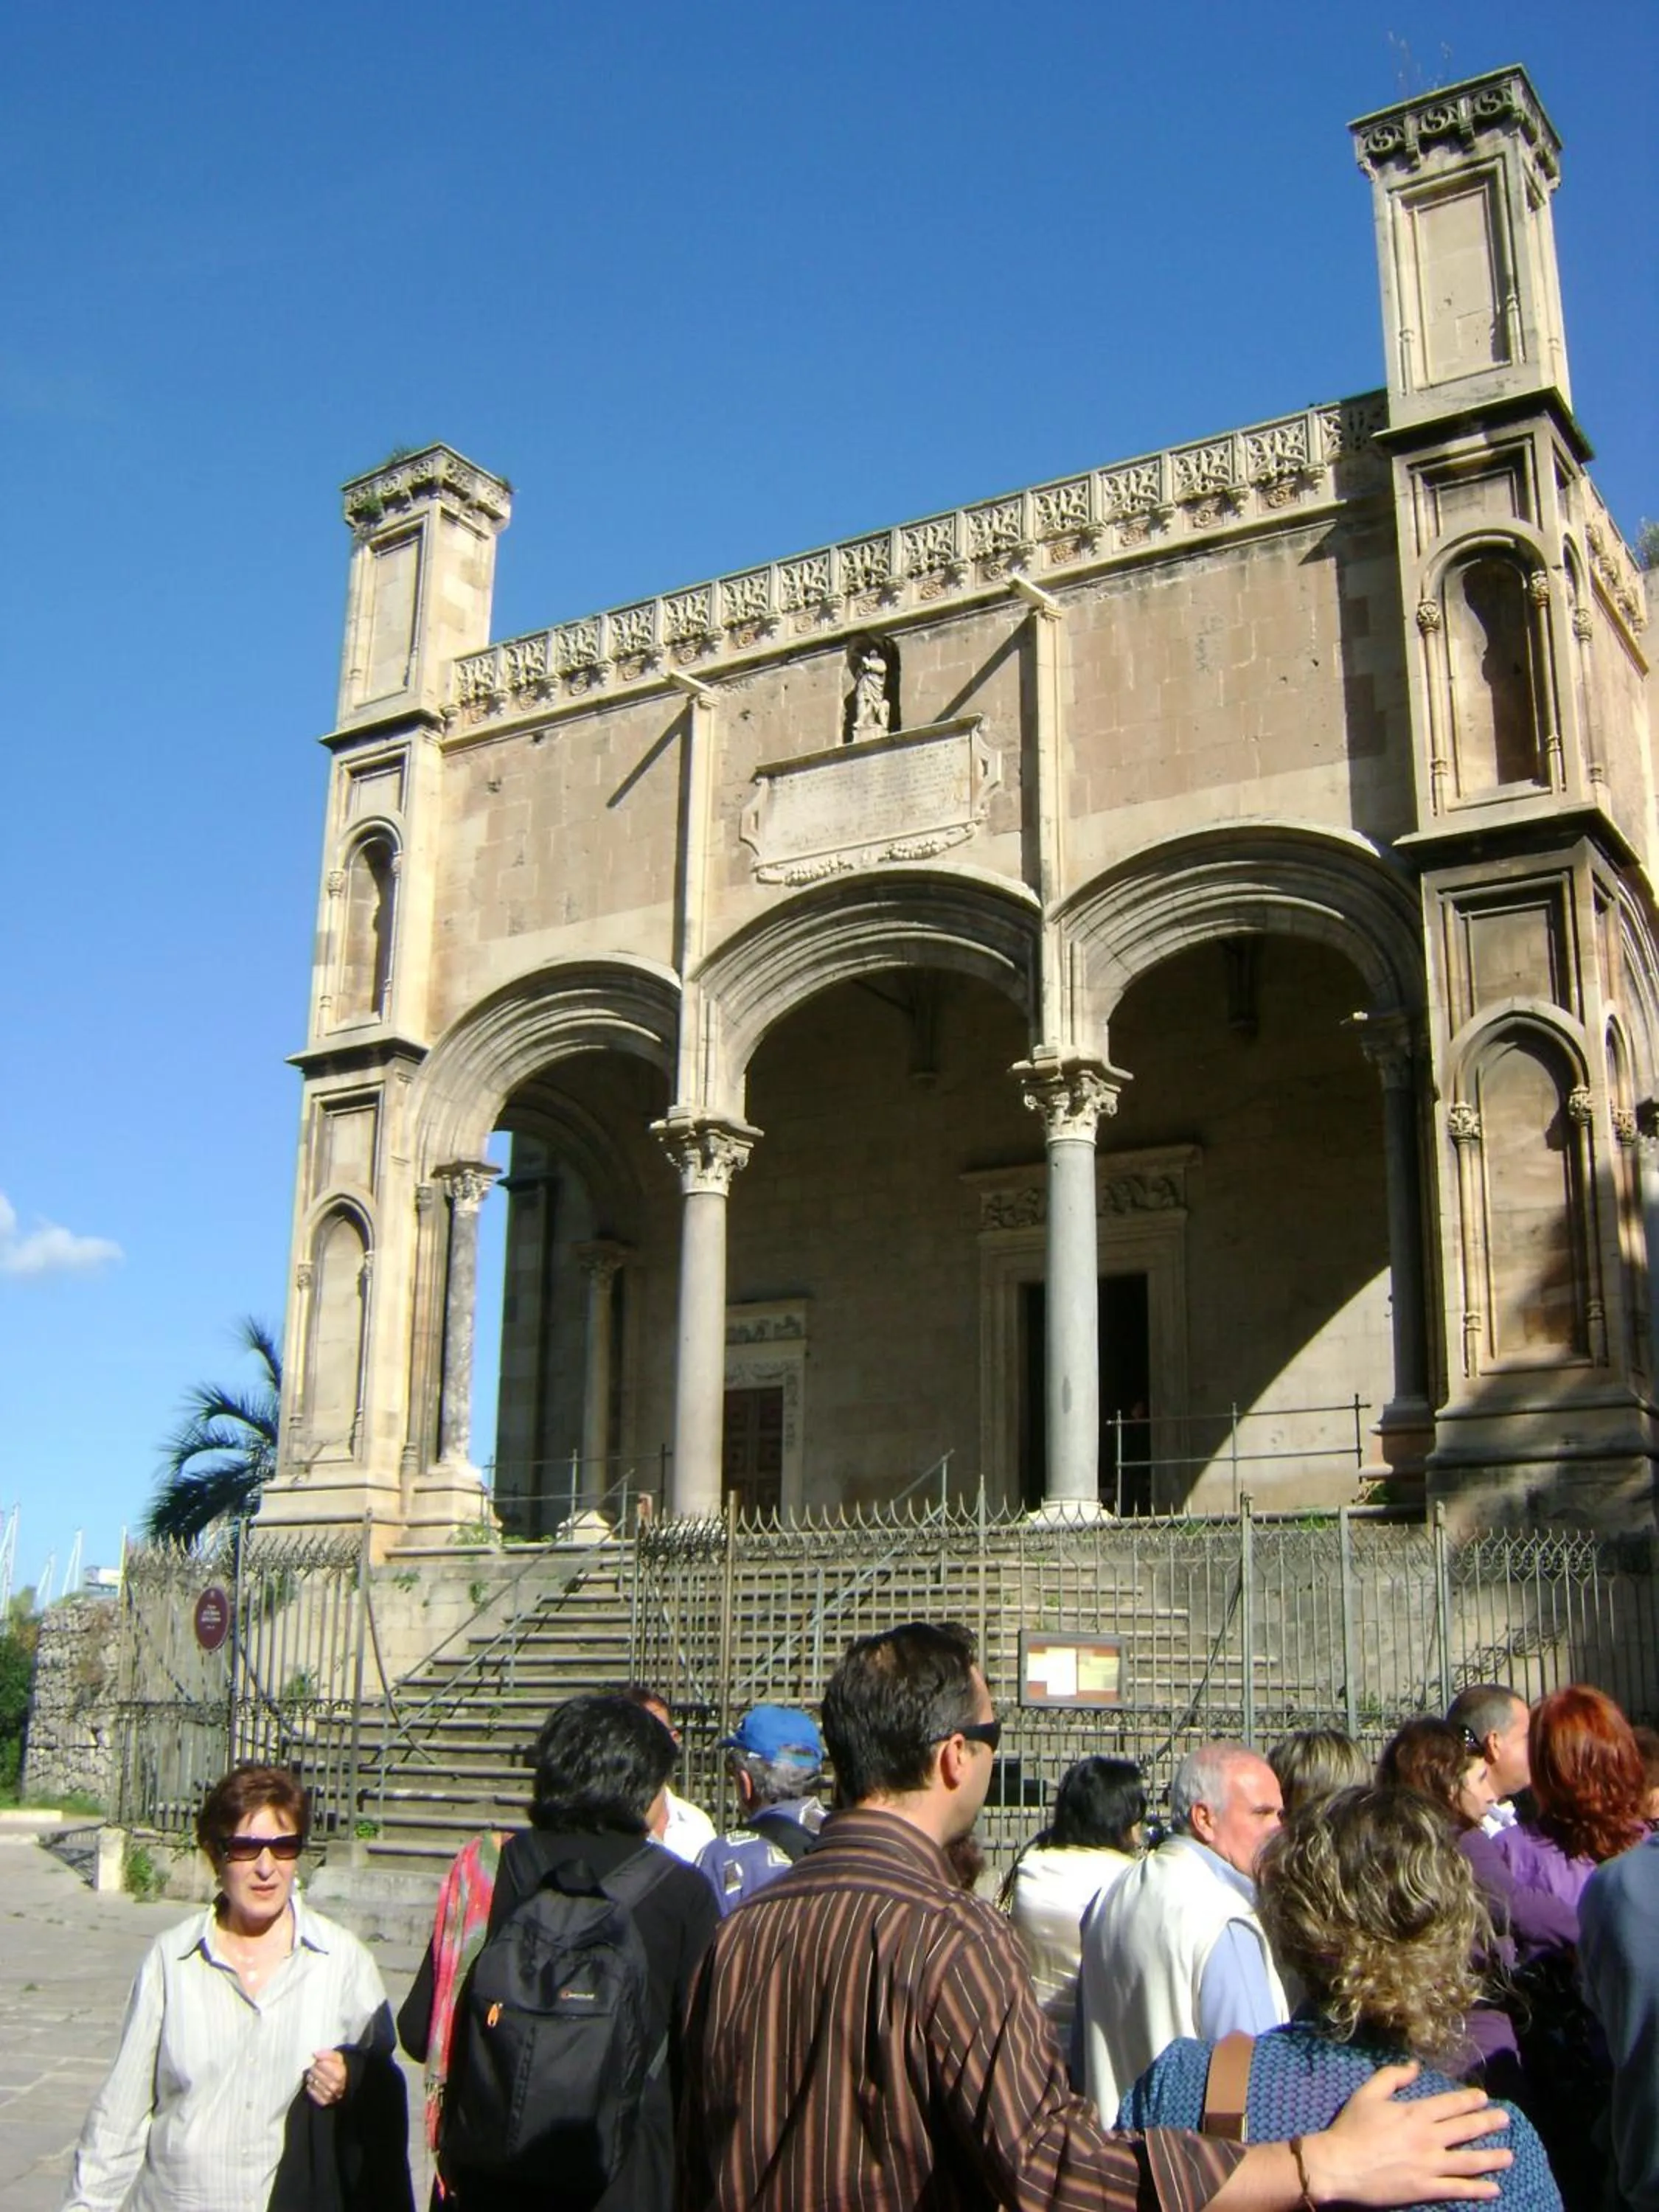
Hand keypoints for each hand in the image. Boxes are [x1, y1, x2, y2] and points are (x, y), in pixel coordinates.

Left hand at [305, 2048, 348, 2106]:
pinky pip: (315, 2096)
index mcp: (341, 2074)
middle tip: (313, 2068)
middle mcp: (336, 2087)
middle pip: (320, 2077)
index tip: (318, 2061)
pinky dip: (311, 2089)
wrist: (344, 2082)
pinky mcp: (325, 2102)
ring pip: (317, 2086)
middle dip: (314, 2071)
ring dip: (312, 2080)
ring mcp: (331, 2096)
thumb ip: (327, 2054)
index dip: (319, 2062)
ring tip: (311, 2075)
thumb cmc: (339, 2068)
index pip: (325, 2066)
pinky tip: (311, 2084)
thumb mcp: (337, 2058)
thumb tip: (315, 2054)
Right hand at [1304, 2064, 1511, 2204]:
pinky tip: (1494, 2189)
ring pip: (1469, 2160)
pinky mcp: (1426, 2189)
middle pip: (1465, 2129)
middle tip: (1505, 2119)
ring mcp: (1430, 2165)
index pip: (1449, 2104)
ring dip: (1492, 2157)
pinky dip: (1478, 2189)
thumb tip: (1414, 2066)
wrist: (1339, 2165)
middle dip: (1487, 2123)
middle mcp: (1428, 2138)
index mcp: (1415, 2113)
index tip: (1484, 2098)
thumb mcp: (1367, 2094)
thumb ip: (1391, 2076)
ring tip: (1509, 2155)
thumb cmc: (1351, 2128)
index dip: (1468, 2100)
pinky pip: (1458, 2189)